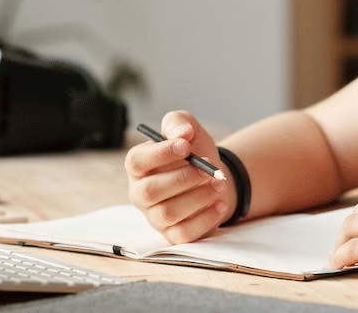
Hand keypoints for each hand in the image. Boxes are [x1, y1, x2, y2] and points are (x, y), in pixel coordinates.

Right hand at [124, 111, 233, 243]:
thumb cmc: (194, 152)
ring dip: (198, 197)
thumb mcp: (187, 130)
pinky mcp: (172, 235)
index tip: (186, 146)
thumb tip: (182, 134)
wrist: (212, 177)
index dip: (160, 153)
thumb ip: (179, 123)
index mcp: (138, 165)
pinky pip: (183, 234)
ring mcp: (154, 216)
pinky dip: (205, 219)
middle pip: (150, 191)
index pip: (137, 161)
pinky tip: (220, 203)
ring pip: (168, 213)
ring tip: (219, 183)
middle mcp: (140, 192)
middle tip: (209, 168)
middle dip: (184, 178)